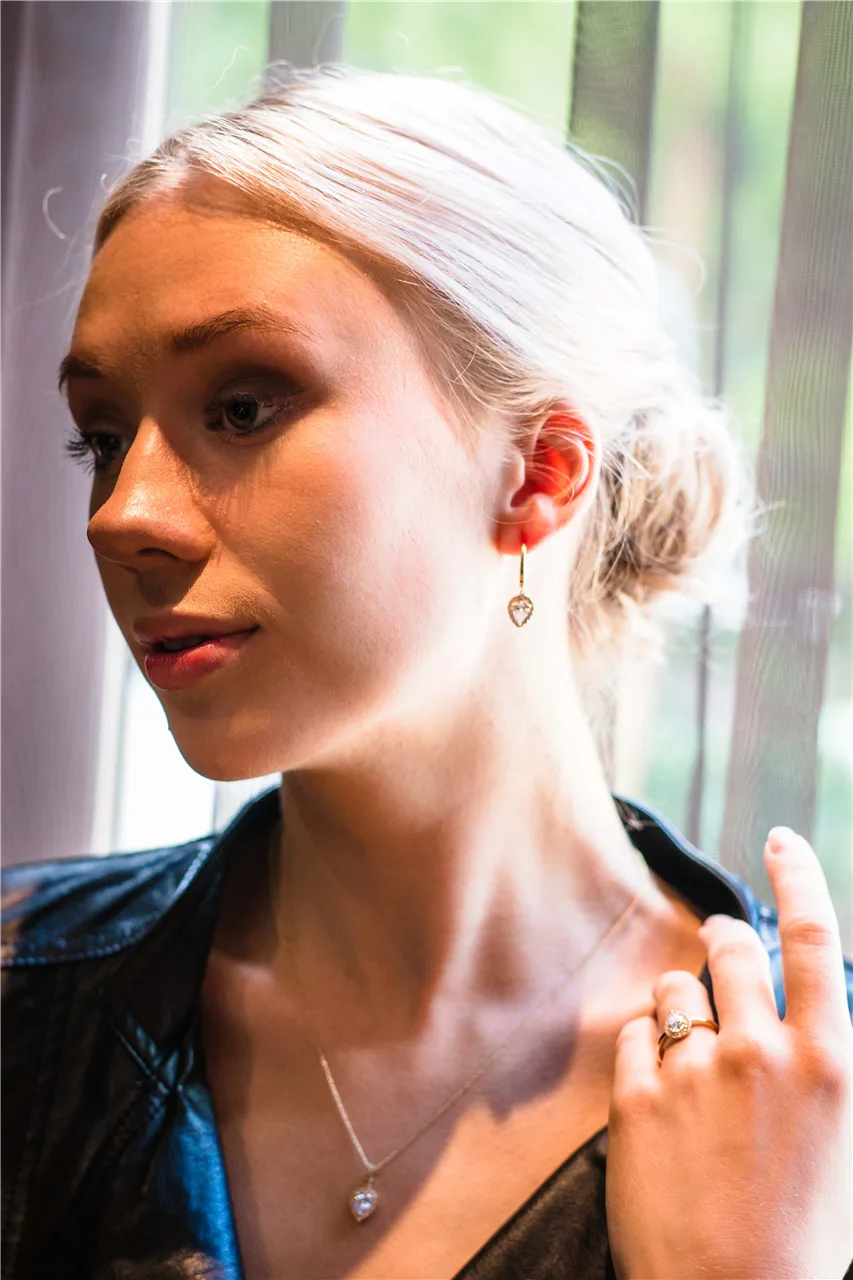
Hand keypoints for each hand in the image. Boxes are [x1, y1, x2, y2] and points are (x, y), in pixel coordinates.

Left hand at [605, 826, 852, 1278]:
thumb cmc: (802, 1240)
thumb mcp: (841, 1141)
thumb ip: (819, 1065)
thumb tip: (801, 1020)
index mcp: (827, 1062)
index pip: (814, 938)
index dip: (798, 876)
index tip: (781, 840)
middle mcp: (760, 1052)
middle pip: (731, 947)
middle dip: (722, 936)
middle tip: (717, 940)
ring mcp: (693, 1072)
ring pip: (675, 989)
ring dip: (681, 1004)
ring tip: (691, 1054)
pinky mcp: (636, 1098)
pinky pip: (634, 1036)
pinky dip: (645, 1052)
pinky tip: (658, 1093)